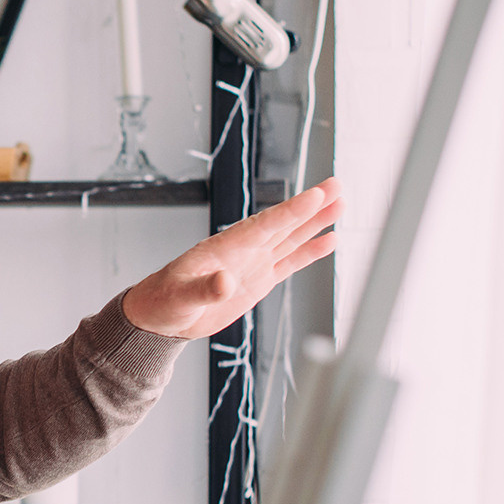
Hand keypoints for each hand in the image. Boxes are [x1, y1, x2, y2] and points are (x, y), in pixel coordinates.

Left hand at [122, 177, 343, 339]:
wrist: (162, 317)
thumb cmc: (163, 301)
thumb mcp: (180, 297)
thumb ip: (203, 289)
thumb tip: (225, 282)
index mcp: (225, 247)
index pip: (264, 225)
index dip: (290, 211)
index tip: (315, 196)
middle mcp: (243, 250)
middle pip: (283, 223)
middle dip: (311, 206)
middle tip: (337, 185)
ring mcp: (253, 263)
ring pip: (291, 238)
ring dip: (316, 223)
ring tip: (341, 204)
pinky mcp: (258, 280)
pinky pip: (289, 262)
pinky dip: (309, 252)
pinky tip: (329, 240)